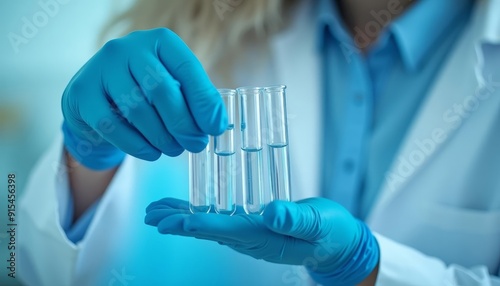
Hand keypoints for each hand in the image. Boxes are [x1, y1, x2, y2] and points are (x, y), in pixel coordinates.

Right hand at [61, 28, 226, 169]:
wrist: (97, 101)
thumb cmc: (144, 93)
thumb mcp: (172, 87)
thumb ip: (194, 99)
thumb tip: (217, 123)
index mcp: (159, 41)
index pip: (187, 68)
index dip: (204, 101)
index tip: (215, 128)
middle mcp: (128, 48)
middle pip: (161, 89)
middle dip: (183, 124)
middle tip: (196, 144)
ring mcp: (101, 68)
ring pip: (137, 110)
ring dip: (162, 138)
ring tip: (174, 150)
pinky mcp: (82, 94)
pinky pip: (112, 126)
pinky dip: (137, 145)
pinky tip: (151, 153)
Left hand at [145, 197, 378, 284]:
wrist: (335, 244)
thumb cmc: (329, 233)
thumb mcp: (319, 223)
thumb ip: (297, 219)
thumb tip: (271, 213)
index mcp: (265, 238)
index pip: (227, 230)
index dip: (198, 224)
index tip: (172, 221)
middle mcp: (251, 239)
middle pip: (209, 230)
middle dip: (178, 223)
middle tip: (151, 216)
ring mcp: (249, 236)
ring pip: (209, 226)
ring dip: (182, 218)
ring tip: (157, 211)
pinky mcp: (252, 228)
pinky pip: (220, 221)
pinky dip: (199, 213)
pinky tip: (186, 208)